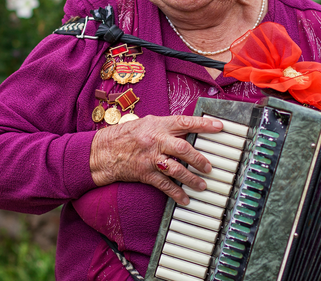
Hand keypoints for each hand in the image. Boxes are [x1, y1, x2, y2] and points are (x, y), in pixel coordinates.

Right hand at [89, 115, 222, 204]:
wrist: (102, 151)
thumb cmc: (126, 135)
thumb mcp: (147, 123)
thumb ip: (167, 126)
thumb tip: (189, 129)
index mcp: (158, 124)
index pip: (185, 122)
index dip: (203, 124)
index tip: (218, 126)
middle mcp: (155, 140)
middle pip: (183, 148)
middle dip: (199, 158)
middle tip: (210, 166)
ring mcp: (150, 157)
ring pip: (176, 168)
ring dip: (191, 178)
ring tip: (203, 185)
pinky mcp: (145, 173)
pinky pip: (164, 185)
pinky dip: (176, 193)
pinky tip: (185, 199)